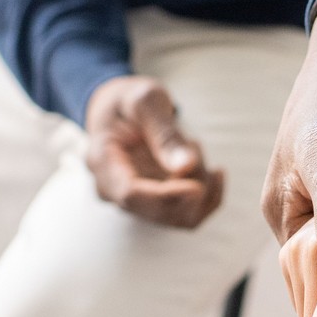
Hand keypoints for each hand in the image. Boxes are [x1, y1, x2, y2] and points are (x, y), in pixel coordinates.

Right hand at [85, 75, 223, 227]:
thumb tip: (187, 167)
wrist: (119, 110)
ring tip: (193, 146)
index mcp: (102, 162)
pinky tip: (215, 172)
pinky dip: (209, 197)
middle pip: (159, 211)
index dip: (166, 196)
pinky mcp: (153, 206)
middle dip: (192, 184)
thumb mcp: (145, 101)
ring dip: (202, 186)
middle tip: (195, 145)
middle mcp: (112, 190)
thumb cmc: (129, 100)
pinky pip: (188, 215)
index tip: (198, 187)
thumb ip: (165, 133)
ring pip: (179, 216)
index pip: (130, 195)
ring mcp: (133, 203)